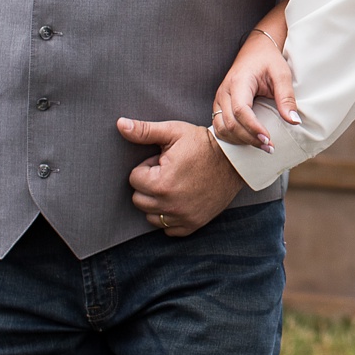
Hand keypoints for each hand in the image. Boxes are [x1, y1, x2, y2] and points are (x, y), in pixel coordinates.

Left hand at [118, 118, 244, 235]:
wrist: (234, 160)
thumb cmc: (203, 144)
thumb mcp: (174, 132)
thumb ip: (144, 131)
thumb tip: (120, 124)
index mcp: (162, 182)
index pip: (134, 179)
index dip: (148, 166)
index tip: (165, 161)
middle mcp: (170, 204)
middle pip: (139, 199)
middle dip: (149, 185)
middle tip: (170, 172)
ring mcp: (182, 217)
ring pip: (151, 216)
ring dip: (157, 202)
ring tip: (175, 185)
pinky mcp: (193, 224)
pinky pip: (168, 229)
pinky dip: (170, 217)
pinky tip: (180, 200)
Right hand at [211, 30, 299, 150]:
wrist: (255, 50)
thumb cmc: (268, 60)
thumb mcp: (282, 74)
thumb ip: (286, 97)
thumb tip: (294, 121)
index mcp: (238, 82)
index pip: (240, 110)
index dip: (253, 127)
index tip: (268, 139)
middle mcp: (224, 92)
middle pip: (230, 123)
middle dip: (250, 138)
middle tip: (270, 147)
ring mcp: (219, 99)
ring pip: (222, 128)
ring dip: (241, 141)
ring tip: (262, 146)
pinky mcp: (219, 105)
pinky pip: (219, 127)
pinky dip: (232, 138)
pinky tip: (248, 140)